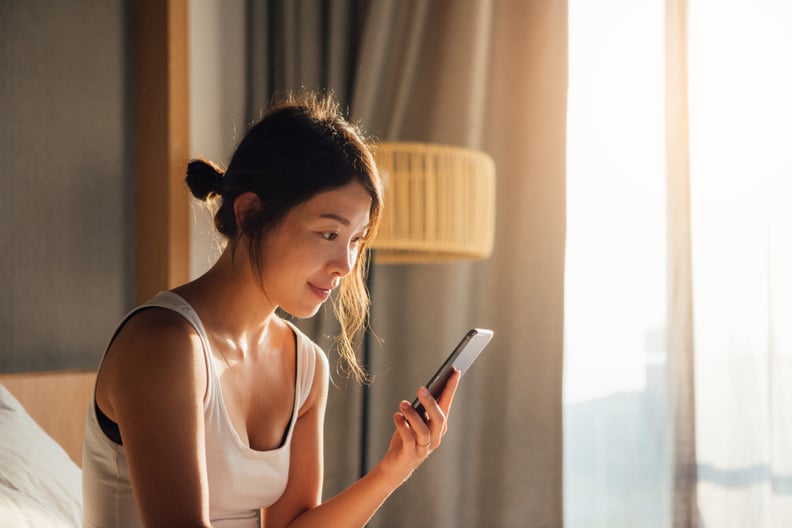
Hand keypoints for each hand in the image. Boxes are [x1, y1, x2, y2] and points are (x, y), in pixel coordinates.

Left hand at [378, 368, 460, 483]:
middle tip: (421, 388)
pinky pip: (409, 440)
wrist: (396, 465)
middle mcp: (435, 437)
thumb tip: (424, 390)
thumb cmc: (407, 438)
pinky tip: (396, 416)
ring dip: (413, 415)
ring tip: (403, 404)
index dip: (451, 388)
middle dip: (431, 403)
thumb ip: (420, 409)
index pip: (447, 404)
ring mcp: (424, 448)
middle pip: (439, 419)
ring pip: (424, 430)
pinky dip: (402, 427)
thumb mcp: (414, 421)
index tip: (454, 371)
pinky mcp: (411, 455)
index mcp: (438, 426)